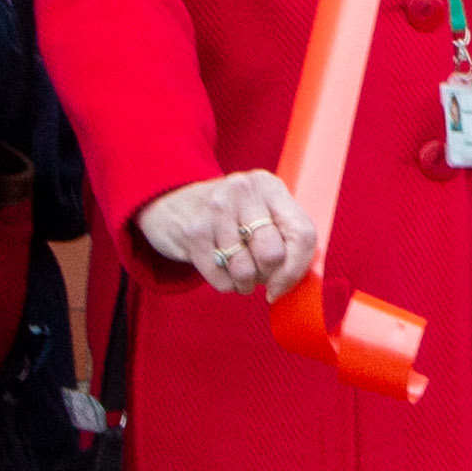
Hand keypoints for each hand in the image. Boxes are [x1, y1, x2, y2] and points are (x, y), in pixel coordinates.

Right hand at [137, 171, 322, 300]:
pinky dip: (225, 284)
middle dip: (268, 276)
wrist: (169, 203)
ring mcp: (216, 210)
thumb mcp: (261, 210)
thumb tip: (297, 279)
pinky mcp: (193, 233)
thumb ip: (286, 235)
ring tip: (238, 269)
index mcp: (269, 186)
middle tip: (258, 271)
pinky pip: (221, 279)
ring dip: (245, 282)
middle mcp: (243, 192)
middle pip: (273, 255)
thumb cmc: (228, 215)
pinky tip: (220, 267)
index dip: (297, 269)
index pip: (302, 234)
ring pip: (246, 271)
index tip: (284, 284)